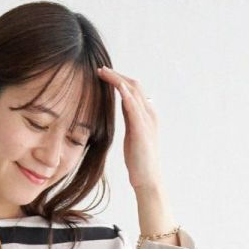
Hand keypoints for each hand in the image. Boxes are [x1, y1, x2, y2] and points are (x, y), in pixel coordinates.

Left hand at [96, 65, 164, 192]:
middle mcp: (149, 113)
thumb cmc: (139, 160)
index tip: (103, 73)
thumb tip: (121, 104)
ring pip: (133, 91)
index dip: (118, 78)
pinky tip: (115, 86)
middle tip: (99, 69)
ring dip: (117, 79)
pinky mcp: (141, 130)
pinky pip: (133, 106)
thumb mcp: (132, 133)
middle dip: (116, 74)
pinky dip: (125, 94)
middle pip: (133, 84)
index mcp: (146, 114)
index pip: (133, 88)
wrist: (148, 179)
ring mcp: (146, 120)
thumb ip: (129, 117)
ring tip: (102, 72)